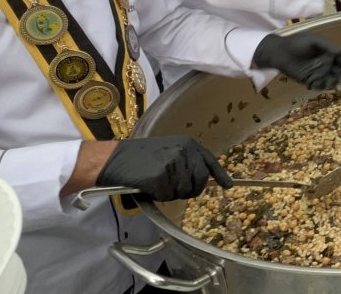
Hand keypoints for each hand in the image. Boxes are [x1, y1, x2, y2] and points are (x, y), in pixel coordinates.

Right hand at [96, 135, 230, 200]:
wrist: (113, 159)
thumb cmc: (138, 156)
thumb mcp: (168, 149)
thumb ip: (186, 160)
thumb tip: (202, 178)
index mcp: (187, 143)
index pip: (209, 161)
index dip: (219, 175)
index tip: (228, 185)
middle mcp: (184, 152)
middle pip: (199, 182)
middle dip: (190, 190)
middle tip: (173, 188)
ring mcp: (173, 165)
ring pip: (183, 192)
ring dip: (171, 193)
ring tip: (156, 181)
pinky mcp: (160, 178)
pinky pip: (167, 196)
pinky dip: (159, 196)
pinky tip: (148, 186)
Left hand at [252, 33, 340, 89]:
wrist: (278, 52)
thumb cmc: (296, 43)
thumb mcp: (314, 40)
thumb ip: (328, 46)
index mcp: (330, 52)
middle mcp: (327, 63)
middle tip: (339, 80)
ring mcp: (319, 73)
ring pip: (332, 81)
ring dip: (332, 83)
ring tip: (325, 82)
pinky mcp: (310, 80)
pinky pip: (320, 86)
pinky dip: (321, 86)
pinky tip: (314, 83)